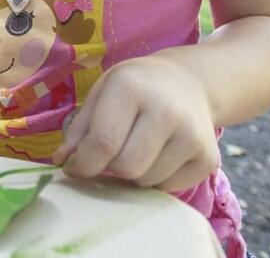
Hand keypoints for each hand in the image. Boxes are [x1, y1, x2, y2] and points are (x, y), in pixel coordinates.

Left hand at [52, 55, 219, 192]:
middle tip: (111, 152)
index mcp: (132, 89)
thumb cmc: (137, 87)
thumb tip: (61, 162)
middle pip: (126, 167)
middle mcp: (167, 111)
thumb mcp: (102, 93)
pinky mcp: (208, 159)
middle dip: (110, 168)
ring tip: (138, 147)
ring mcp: (192, 136)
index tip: (74, 168)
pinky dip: (156, 178)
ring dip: (133, 173)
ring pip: (146, 181)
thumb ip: (79, 128)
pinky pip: (168, 187)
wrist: (190, 82)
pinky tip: (159, 153)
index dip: (83, 164)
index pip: (103, 143)